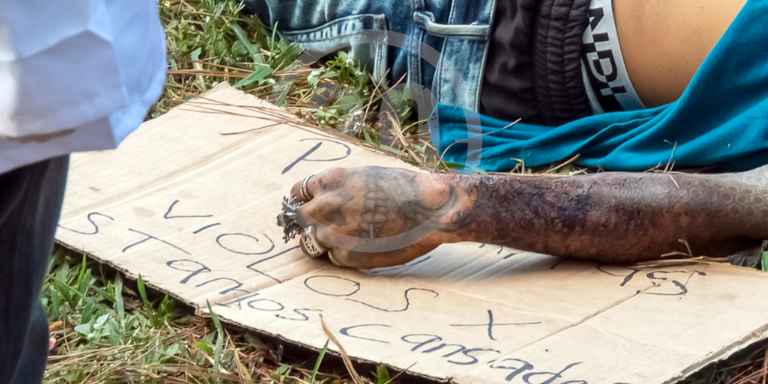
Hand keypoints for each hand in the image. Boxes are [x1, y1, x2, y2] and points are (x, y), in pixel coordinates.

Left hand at [290, 167, 465, 268]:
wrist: (429, 209)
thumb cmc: (404, 189)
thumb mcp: (366, 176)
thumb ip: (341, 187)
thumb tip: (327, 197)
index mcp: (329, 182)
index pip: (297, 192)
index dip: (305, 200)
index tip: (311, 206)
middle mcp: (325, 206)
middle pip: (298, 218)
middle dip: (308, 222)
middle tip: (324, 226)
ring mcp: (333, 233)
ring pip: (310, 243)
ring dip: (321, 242)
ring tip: (344, 240)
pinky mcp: (345, 256)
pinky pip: (332, 258)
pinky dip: (343, 256)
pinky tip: (363, 248)